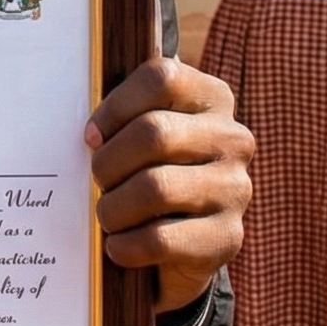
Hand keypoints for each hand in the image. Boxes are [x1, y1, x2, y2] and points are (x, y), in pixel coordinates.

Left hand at [85, 58, 253, 311]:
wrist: (179, 247)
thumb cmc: (147, 174)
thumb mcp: (139, 136)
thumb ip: (121, 119)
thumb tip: (91, 135)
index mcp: (211, 98)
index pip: (162, 78)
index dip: (115, 106)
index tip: (91, 135)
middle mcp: (233, 139)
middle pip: (154, 133)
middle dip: (109, 162)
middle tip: (97, 181)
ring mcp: (235, 189)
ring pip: (156, 188)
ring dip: (114, 207)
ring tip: (107, 214)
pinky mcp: (227, 237)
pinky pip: (161, 239)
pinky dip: (126, 245)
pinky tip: (118, 245)